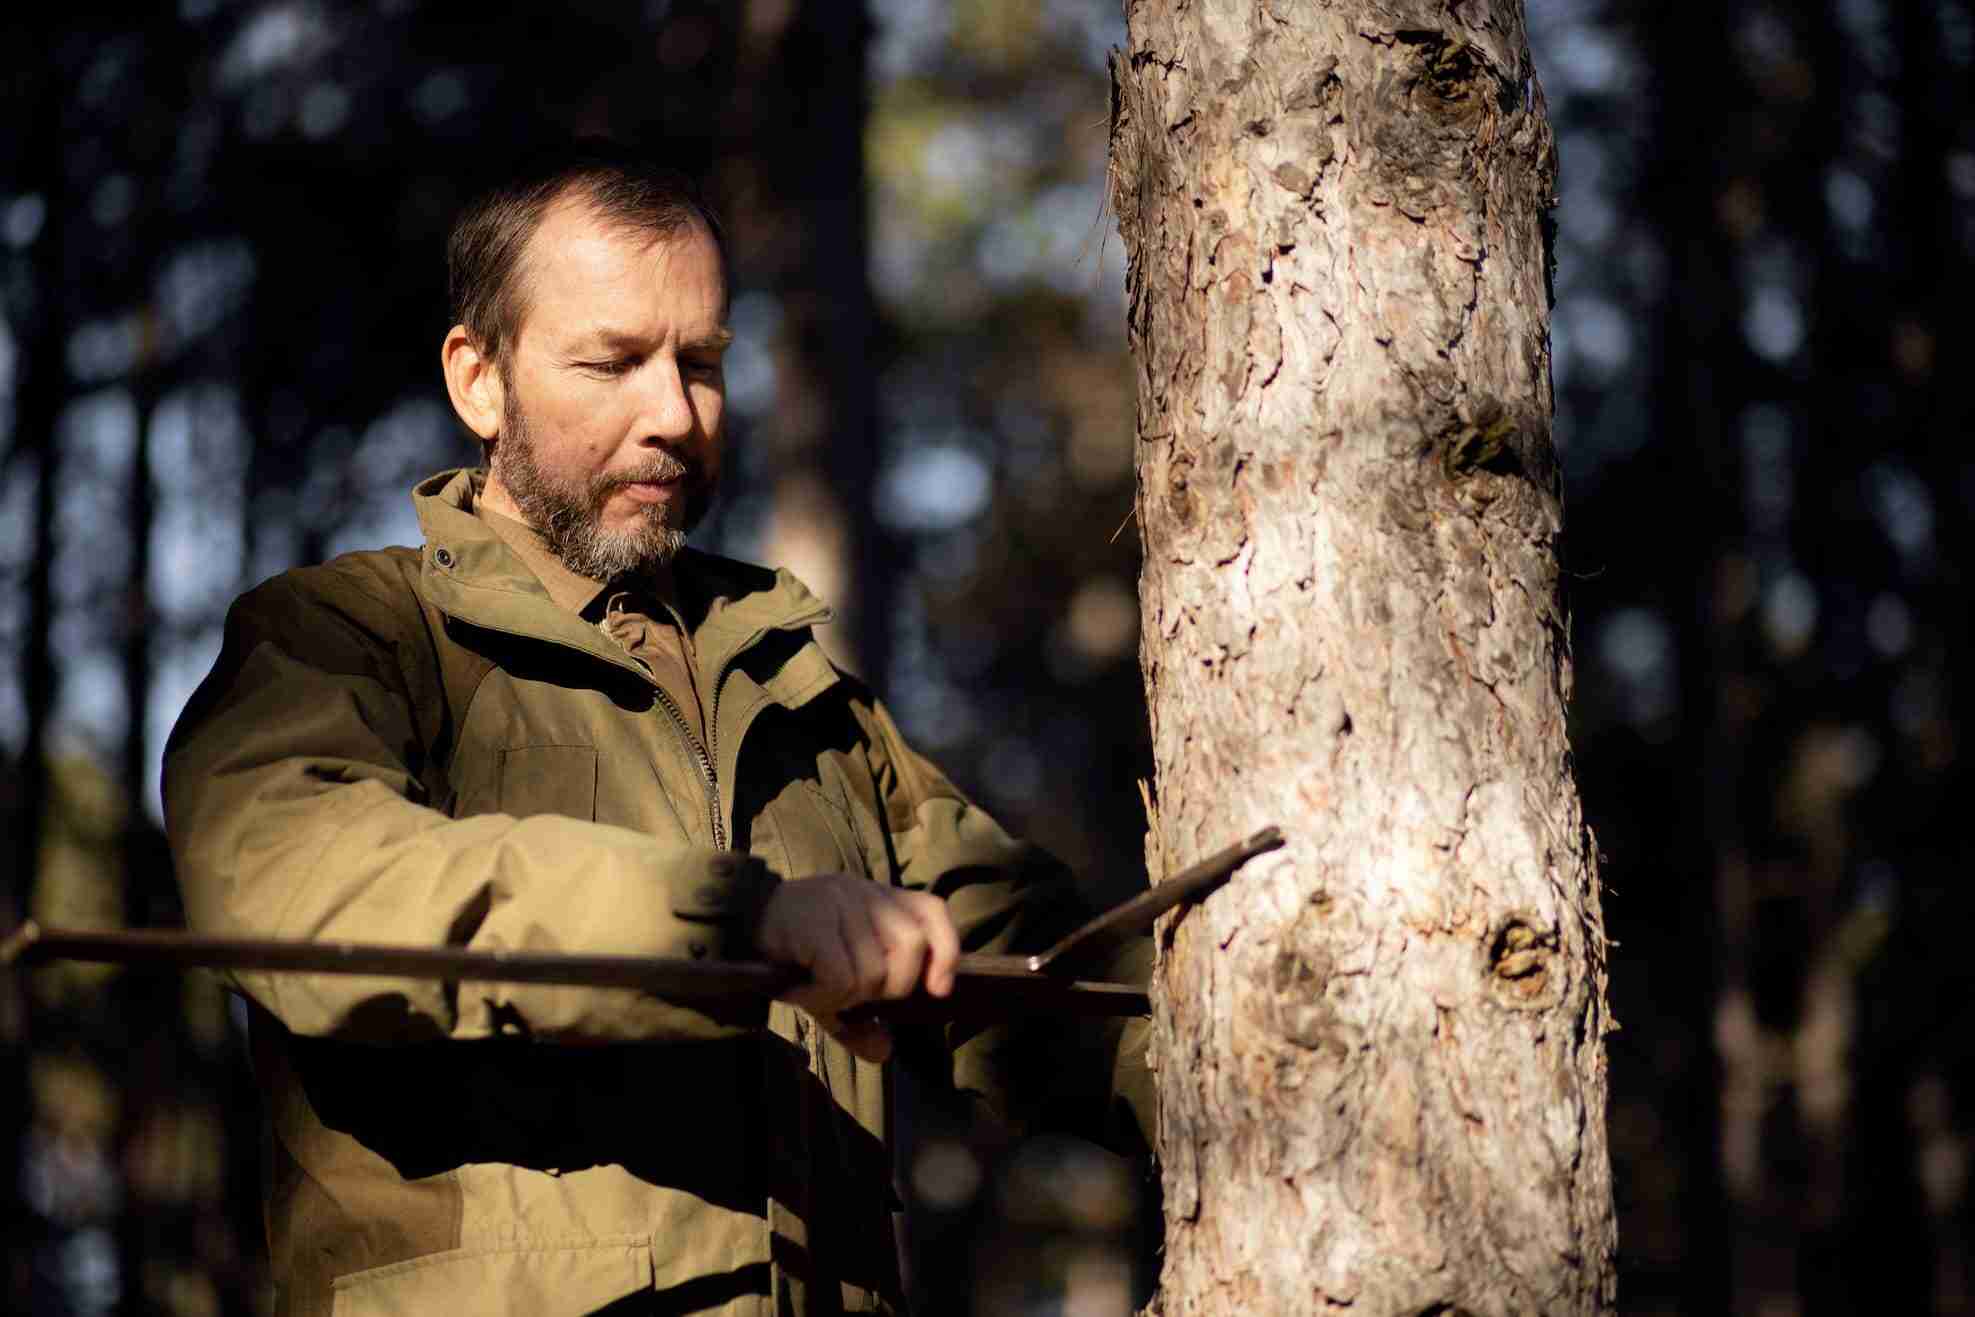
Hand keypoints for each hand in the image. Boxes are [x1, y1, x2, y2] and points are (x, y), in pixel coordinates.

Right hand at [752, 875, 959, 1062]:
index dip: (946, 951)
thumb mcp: (831, 987)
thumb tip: (883, 1050)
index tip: (937, 988)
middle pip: (911, 949)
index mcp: (878, 898)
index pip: (932, 912)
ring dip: (847, 997)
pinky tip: (801, 991)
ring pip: (875, 970)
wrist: (732, 927)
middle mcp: (862, 892)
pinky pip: (842, 977)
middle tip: (847, 994)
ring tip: (816, 990)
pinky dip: (824, 997)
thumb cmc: (791, 956)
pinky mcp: (813, 919)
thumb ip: (859, 1020)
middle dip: (887, 988)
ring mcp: (838, 901)